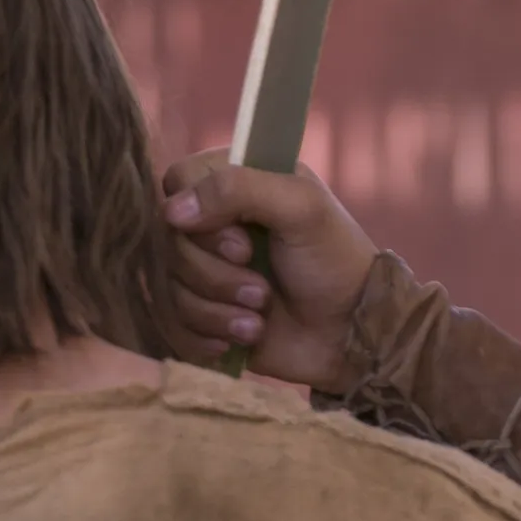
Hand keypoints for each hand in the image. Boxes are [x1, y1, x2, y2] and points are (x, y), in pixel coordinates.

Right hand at [162, 152, 381, 391]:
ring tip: (260, 317)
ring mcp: (206, 271)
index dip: (200, 215)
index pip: (178, 182)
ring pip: (169, 286)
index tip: (243, 243)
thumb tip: (173, 211)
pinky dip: (207, 335)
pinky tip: (244, 338)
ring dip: (216, 309)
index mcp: (236, 185)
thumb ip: (238, 188)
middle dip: (215, 274)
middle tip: (262, 289)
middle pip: (169, 240)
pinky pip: (173, 325)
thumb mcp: (301, 208)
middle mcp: (215, 225)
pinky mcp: (203, 315)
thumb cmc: (334, 262)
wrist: (351, 336)